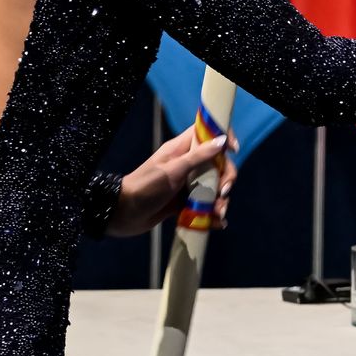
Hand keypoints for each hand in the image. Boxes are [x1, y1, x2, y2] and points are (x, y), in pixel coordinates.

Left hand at [107, 128, 236, 237]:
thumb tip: (222, 140)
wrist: (123, 214)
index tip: (232, 150)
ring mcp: (186, 184)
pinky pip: (205, 206)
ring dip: (221, 201)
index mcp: (182, 149)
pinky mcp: (184, 203)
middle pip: (218, 164)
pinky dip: (213, 215)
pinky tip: (217, 223)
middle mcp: (187, 164)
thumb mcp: (173, 170)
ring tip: (219, 213)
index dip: (223, 137)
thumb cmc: (145, 186)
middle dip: (226, 178)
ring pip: (214, 187)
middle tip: (223, 191)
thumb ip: (198, 157)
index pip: (208, 133)